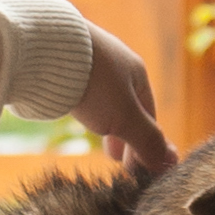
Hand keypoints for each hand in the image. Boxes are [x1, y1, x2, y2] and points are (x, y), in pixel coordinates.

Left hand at [71, 24, 177, 175]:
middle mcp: (116, 61)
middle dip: (125, 133)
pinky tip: (77, 111)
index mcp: (137, 71)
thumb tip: (169, 163)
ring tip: (99, 137)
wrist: (45, 47)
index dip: (145, 143)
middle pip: (127, 105)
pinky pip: (82, 86)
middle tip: (116, 159)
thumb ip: (147, 141)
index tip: (136, 167)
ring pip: (104, 96)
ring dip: (104, 120)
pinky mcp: (65, 58)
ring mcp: (91, 58)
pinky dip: (85, 104)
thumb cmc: (93, 83)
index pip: (149, 114)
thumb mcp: (125, 118)